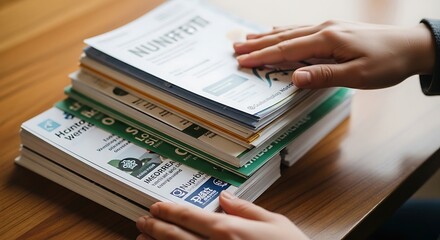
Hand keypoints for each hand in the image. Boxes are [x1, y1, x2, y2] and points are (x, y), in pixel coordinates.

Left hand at [136, 191, 308, 239]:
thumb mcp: (275, 223)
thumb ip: (247, 209)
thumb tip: (227, 197)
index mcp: (229, 231)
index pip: (190, 216)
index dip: (169, 210)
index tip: (155, 207)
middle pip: (175, 235)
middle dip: (155, 227)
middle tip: (142, 221)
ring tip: (142, 239)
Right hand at [234, 20, 434, 88]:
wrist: (413, 45)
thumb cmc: (388, 63)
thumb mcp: (358, 75)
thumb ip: (324, 76)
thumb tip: (293, 78)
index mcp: (327, 40)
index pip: (287, 50)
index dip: (262, 57)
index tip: (241, 61)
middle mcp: (324, 29)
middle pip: (284, 37)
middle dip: (258, 44)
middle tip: (235, 48)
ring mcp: (329, 27)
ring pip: (291, 31)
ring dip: (268, 36)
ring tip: (248, 38)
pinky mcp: (335, 29)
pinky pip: (303, 30)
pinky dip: (285, 32)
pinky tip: (278, 31)